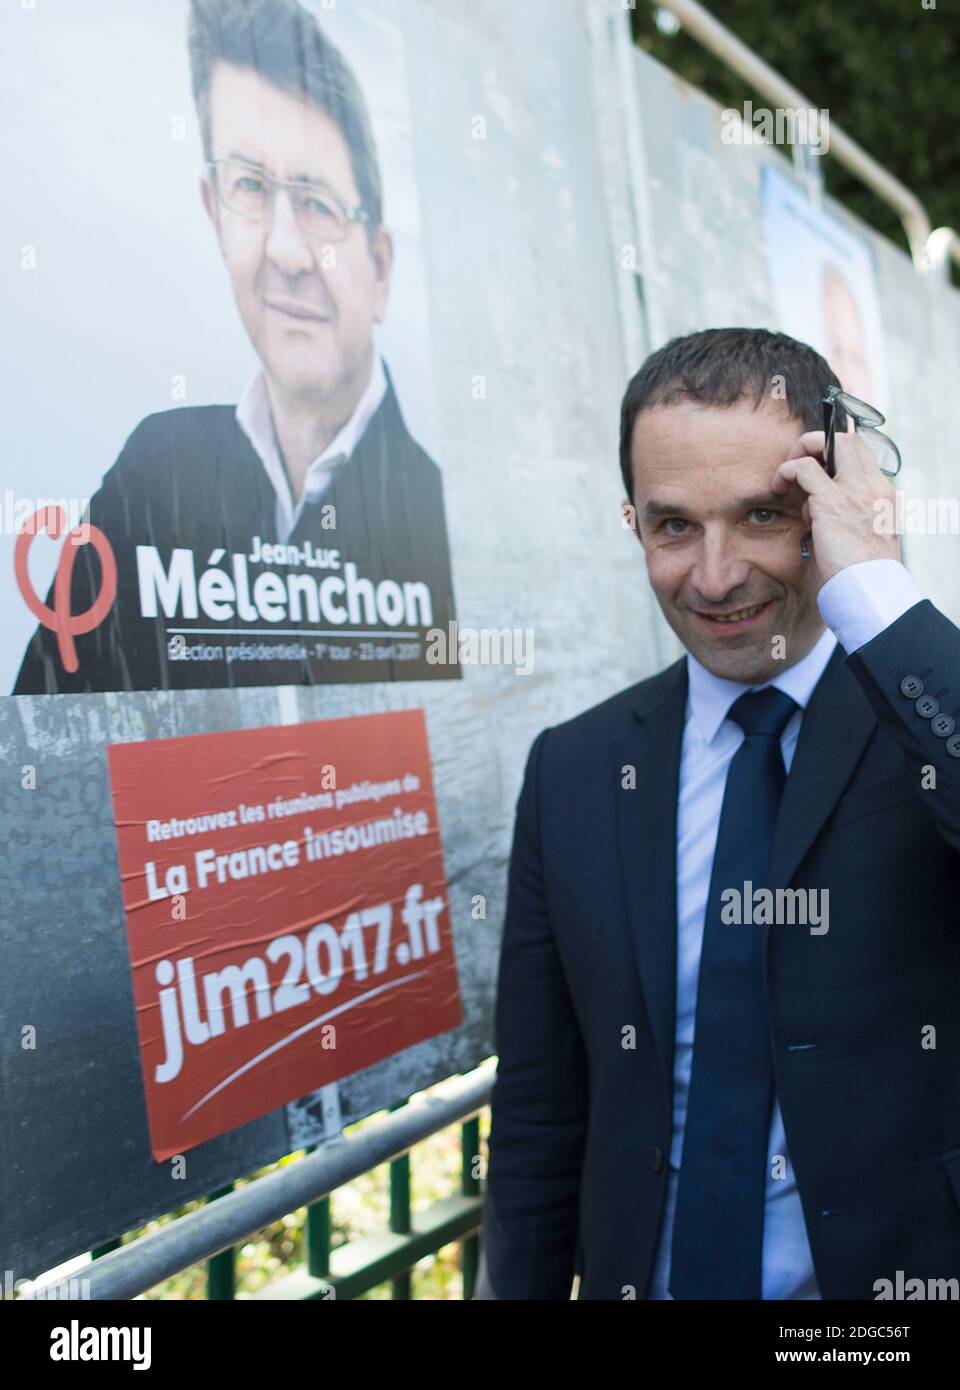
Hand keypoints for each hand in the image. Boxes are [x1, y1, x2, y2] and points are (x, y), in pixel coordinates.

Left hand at [771, 429, 899, 582]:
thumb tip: (815, 509)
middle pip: (848, 440)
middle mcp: (873, 486)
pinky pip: (804, 468)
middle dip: (819, 443)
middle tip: (799, 465)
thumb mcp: (864, 537)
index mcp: (884, 495)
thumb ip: (848, 517)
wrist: (871, 589)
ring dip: (800, 453)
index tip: (817, 470)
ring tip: (785, 479)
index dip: (836, 452)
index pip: (863, 453)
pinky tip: (778, 488)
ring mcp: (854, 491)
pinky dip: (787, 471)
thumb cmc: (862, 573)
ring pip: (827, 443)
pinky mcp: (832, 502)